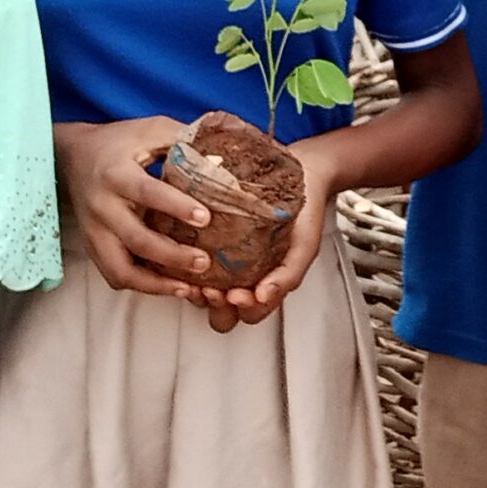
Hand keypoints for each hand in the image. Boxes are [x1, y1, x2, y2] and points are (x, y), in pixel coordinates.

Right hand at [57, 120, 213, 298]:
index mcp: (116, 173)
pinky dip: (142, 286)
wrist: (72, 157)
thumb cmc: (118, 142)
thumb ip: (181, 140)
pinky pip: (115, 276)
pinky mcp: (93, 247)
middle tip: (204, 262)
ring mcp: (94, 232)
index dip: (176, 207)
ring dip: (156, 284)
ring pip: (120, 270)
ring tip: (188, 287)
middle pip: (136, 240)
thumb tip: (220, 160)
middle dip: (172, 256)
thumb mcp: (147, 130)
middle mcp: (102, 206)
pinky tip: (169, 287)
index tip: (206, 218)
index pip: (146, 193)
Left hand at [196, 143, 341, 327]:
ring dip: (197, 289)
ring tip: (194, 274)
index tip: (236, 294)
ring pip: (201, 291)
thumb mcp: (303, 247)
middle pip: (220, 310)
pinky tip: (183, 251)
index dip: (241, 309)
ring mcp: (222, 260)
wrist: (300, 174)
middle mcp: (241, 277)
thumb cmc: (303, 214)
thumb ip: (287, 276)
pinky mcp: (205, 238)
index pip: (248, 313)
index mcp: (264, 285)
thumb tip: (265, 296)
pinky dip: (183, 262)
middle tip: (212, 289)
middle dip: (215, 305)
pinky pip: (187, 258)